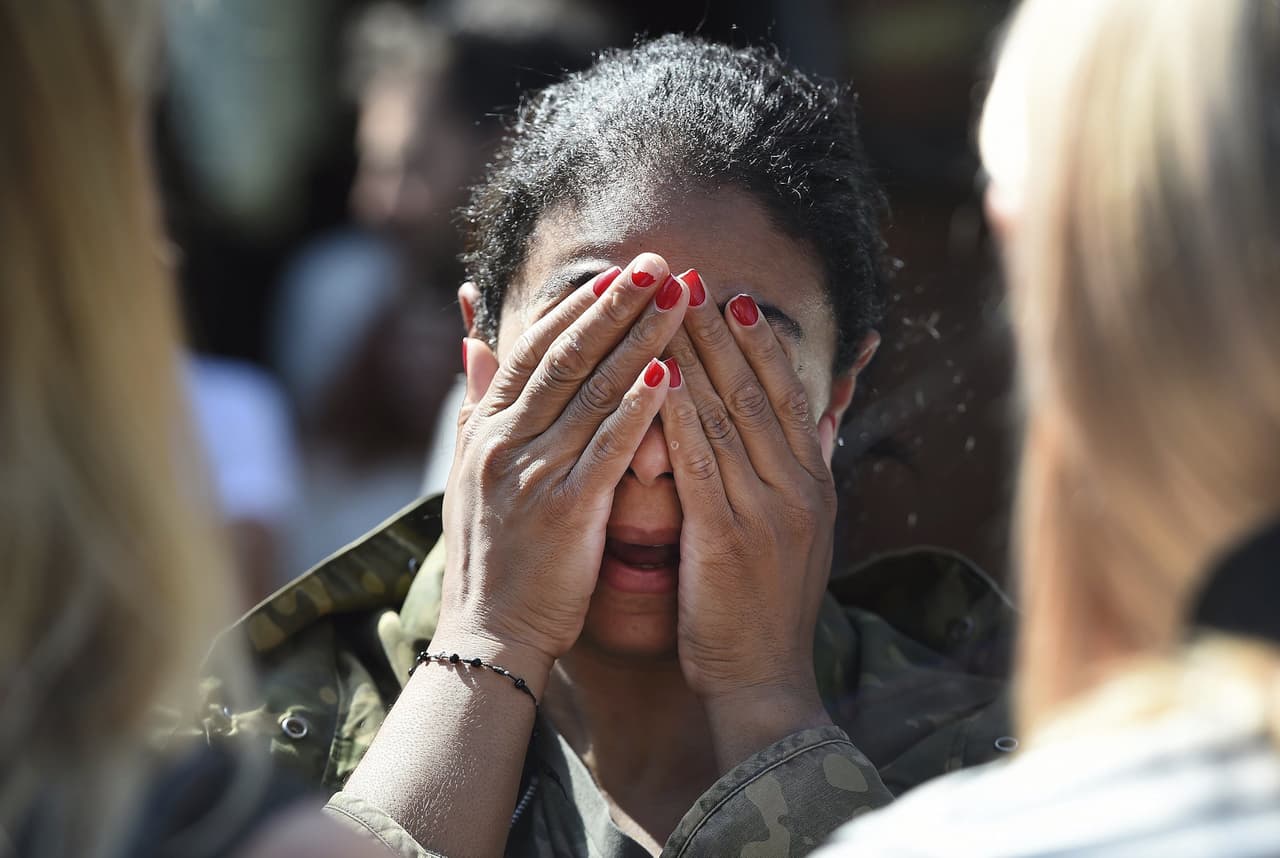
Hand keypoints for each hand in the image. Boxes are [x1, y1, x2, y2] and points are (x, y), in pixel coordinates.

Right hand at [435, 253, 690, 679]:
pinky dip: (638, 408)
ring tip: (680, 303)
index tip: (619, 273)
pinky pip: (607, 448)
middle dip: (616, 306)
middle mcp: (504, 443)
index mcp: (485, 431)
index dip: (578, 307)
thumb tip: (473, 344)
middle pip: (566, 357)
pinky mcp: (565, 512)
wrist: (489, 635)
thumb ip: (474, 407)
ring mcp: (532, 474)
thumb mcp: (466, 473)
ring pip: (592, 391)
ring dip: (640, 340)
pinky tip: (671, 374)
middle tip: (661, 265)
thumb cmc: (490, 556)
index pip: (533, 349)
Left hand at [662, 271, 837, 706]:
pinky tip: (656, 379)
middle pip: (758, 391)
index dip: (761, 343)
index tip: (733, 298)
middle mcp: (798, 487)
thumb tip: (830, 414)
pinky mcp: (727, 538)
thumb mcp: (807, 531)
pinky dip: (679, 416)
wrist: (763, 679)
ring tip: (667, 311)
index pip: (790, 395)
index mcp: (814, 483)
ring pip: (729, 415)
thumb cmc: (770, 606)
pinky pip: (700, 463)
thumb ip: (815, 466)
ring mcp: (767, 511)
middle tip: (691, 282)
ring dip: (695, 358)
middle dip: (722, 332)